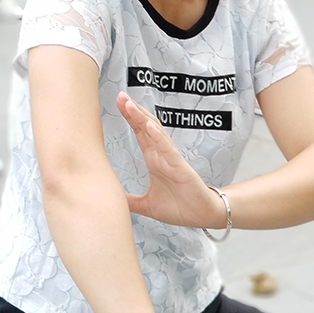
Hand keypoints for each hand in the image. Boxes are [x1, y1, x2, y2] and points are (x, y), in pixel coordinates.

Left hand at [116, 92, 225, 229]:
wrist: (202, 217)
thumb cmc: (179, 207)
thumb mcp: (147, 205)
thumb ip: (129, 201)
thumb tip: (111, 200)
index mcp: (153, 160)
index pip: (139, 133)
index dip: (129, 118)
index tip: (118, 103)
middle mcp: (161, 155)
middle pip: (146, 127)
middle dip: (133, 111)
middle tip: (120, 95)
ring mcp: (171, 160)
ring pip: (156, 133)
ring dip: (143, 118)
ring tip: (130, 104)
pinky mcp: (180, 168)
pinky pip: (168, 150)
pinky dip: (159, 138)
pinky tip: (149, 126)